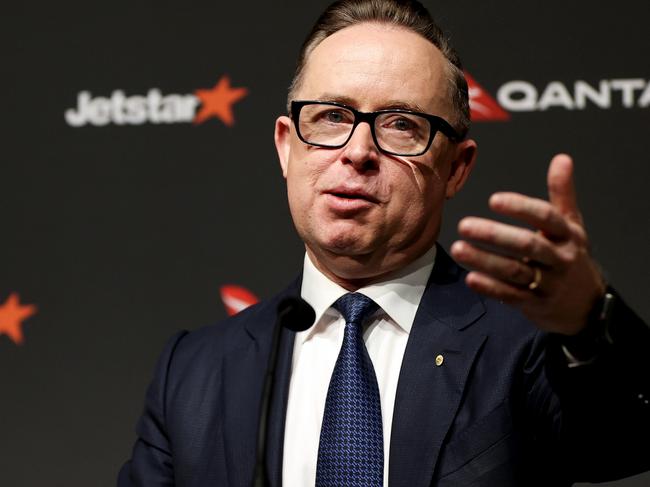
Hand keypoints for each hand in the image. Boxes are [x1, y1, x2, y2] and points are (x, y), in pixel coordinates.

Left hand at [450, 154, 605, 334]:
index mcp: (567, 235)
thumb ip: (562, 193)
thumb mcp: (571, 225)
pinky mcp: (534, 304)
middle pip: (527, 245)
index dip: (521, 208)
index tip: (493, 200)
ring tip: (458, 248)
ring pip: (514, 271)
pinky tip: (470, 278)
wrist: (585, 305)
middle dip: (495, 235)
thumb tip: (561, 158)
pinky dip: (490, 288)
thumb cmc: (570, 256)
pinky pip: (510, 295)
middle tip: (464, 224)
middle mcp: (559, 259)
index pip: (546, 218)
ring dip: (485, 261)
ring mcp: (547, 284)